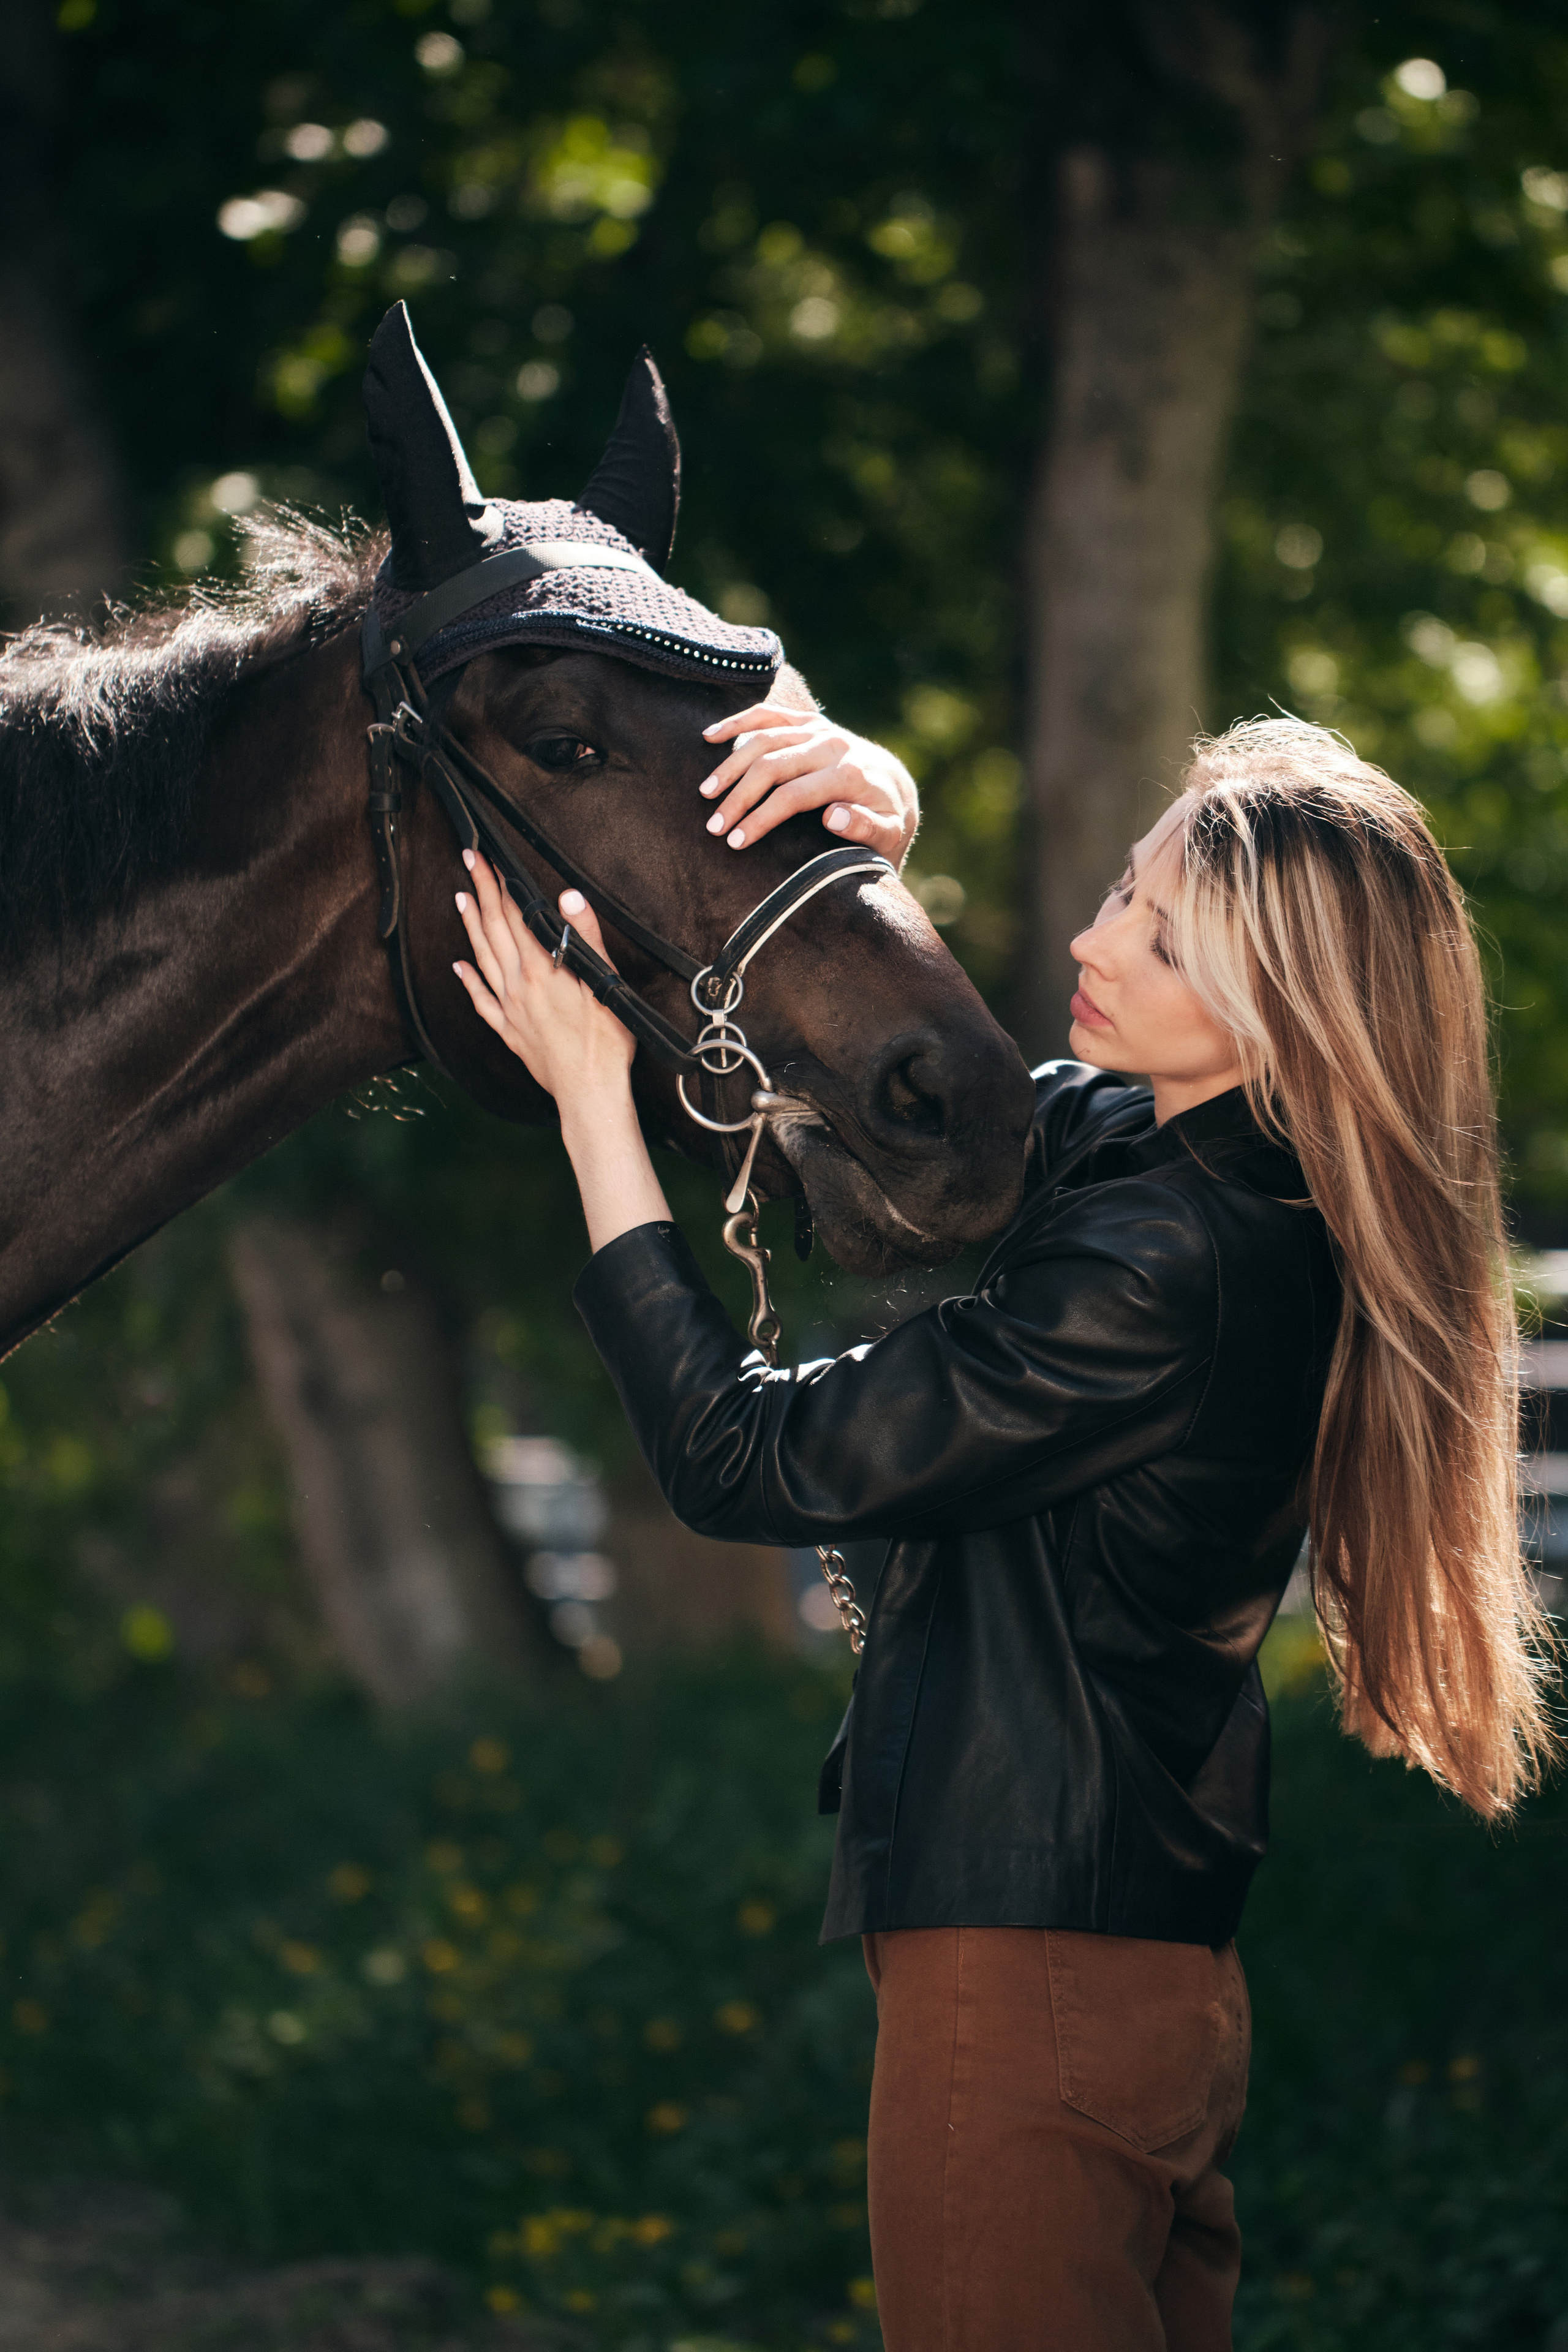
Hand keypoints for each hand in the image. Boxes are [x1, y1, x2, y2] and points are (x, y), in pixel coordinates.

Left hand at [451, 852, 634, 1110]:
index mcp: (542, 971)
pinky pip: (482, 1001)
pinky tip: (458, 966)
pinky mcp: (510, 1032)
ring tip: (460, 899)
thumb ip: (585, 938)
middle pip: (494, 930)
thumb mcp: (604, 984)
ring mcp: (511, 1009)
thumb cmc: (604, 1044)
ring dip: (471, 926)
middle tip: (468, 861)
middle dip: (481, 892)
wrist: (589, 1094)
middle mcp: (519, 986)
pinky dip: (467, 980)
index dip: (503, 884)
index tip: (490, 859)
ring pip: (483, 958)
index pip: (517, 916)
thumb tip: (568, 897)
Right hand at [698, 701, 919, 867]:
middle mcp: (832, 745)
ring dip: (730, 765)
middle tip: (713, 826)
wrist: (897, 785)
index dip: (761, 818)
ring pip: (763, 738)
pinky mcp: (809, 721)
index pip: (793, 795)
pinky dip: (737, 723)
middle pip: (772, 765)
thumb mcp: (889, 832)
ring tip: (705, 792)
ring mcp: (819, 728)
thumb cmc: (888, 818)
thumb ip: (866, 827)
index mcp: (849, 774)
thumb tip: (833, 817)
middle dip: (738, 797)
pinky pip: (768, 715)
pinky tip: (710, 736)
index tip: (736, 842)